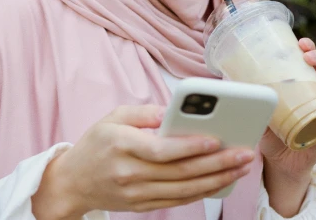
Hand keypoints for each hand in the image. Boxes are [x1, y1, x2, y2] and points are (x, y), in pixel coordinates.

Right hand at [32, 105, 254, 218]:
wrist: (72, 183)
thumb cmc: (97, 144)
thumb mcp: (113, 117)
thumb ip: (143, 112)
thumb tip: (172, 111)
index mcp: (121, 145)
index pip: (161, 150)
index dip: (190, 147)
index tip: (215, 139)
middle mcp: (129, 173)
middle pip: (180, 172)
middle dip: (217, 163)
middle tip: (243, 154)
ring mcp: (136, 193)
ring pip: (183, 190)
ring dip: (217, 180)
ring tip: (241, 167)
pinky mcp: (142, 206)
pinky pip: (177, 201)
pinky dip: (202, 192)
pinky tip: (222, 181)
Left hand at [259, 38, 315, 215]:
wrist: (279, 160)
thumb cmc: (271, 129)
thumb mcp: (260, 109)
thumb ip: (251, 95)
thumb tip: (229, 76)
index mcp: (300, 82)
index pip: (309, 60)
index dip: (309, 48)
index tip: (301, 43)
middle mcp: (315, 93)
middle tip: (308, 58)